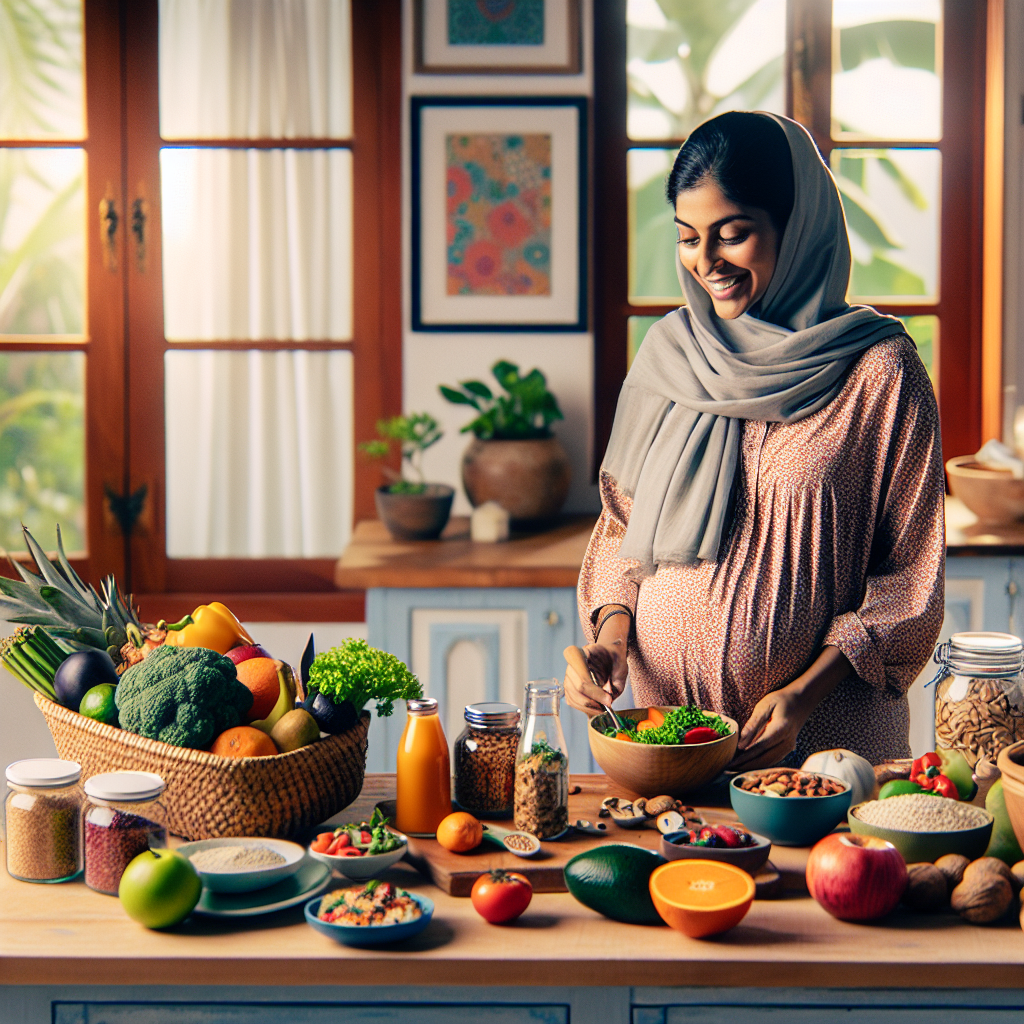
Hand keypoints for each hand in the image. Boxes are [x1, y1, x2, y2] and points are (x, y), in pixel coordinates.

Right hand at [564, 640, 627, 715]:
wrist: (608, 656)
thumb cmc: (614, 660)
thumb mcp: (620, 669)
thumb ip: (614, 685)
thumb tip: (606, 702)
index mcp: (582, 654)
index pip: (582, 674)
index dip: (595, 691)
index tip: (608, 698)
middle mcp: (571, 665)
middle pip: (578, 688)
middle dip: (594, 700)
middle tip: (608, 704)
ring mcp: (567, 677)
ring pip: (574, 697)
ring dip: (590, 707)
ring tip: (603, 707)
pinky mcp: (568, 687)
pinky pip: (572, 701)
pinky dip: (585, 708)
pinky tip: (596, 707)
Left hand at [728, 646, 851, 770]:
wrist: (801, 701)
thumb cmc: (780, 700)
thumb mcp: (764, 706)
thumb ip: (753, 724)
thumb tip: (740, 743)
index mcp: (781, 729)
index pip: (760, 747)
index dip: (745, 756)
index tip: (731, 761)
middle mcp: (787, 742)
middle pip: (764, 759)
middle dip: (745, 765)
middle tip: (727, 768)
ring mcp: (789, 747)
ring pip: (769, 763)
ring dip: (751, 767)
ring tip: (734, 769)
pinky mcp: (787, 749)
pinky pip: (773, 760)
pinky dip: (759, 764)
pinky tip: (747, 765)